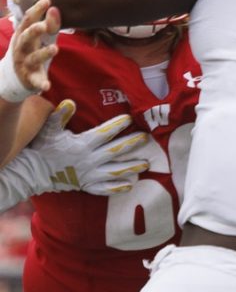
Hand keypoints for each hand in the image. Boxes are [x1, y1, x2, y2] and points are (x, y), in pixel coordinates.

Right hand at [4, 0, 58, 99]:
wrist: (15, 75)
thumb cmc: (30, 50)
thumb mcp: (38, 38)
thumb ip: (48, 24)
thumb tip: (55, 8)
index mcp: (23, 35)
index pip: (28, 20)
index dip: (36, 10)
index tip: (47, 0)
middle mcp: (22, 48)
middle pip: (26, 37)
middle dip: (34, 31)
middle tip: (45, 26)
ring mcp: (25, 63)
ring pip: (33, 58)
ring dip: (43, 53)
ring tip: (55, 48)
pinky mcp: (30, 78)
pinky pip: (36, 81)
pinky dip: (41, 83)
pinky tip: (47, 86)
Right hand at [23, 101, 148, 194]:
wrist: (33, 171)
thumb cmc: (42, 148)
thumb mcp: (49, 130)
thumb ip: (59, 116)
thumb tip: (70, 102)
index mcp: (82, 144)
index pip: (104, 133)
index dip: (117, 125)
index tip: (129, 118)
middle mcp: (90, 160)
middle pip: (115, 151)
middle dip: (131, 144)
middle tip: (146, 138)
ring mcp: (90, 174)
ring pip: (115, 171)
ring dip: (132, 167)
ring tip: (146, 163)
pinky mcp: (88, 185)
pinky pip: (105, 188)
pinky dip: (117, 187)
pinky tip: (130, 185)